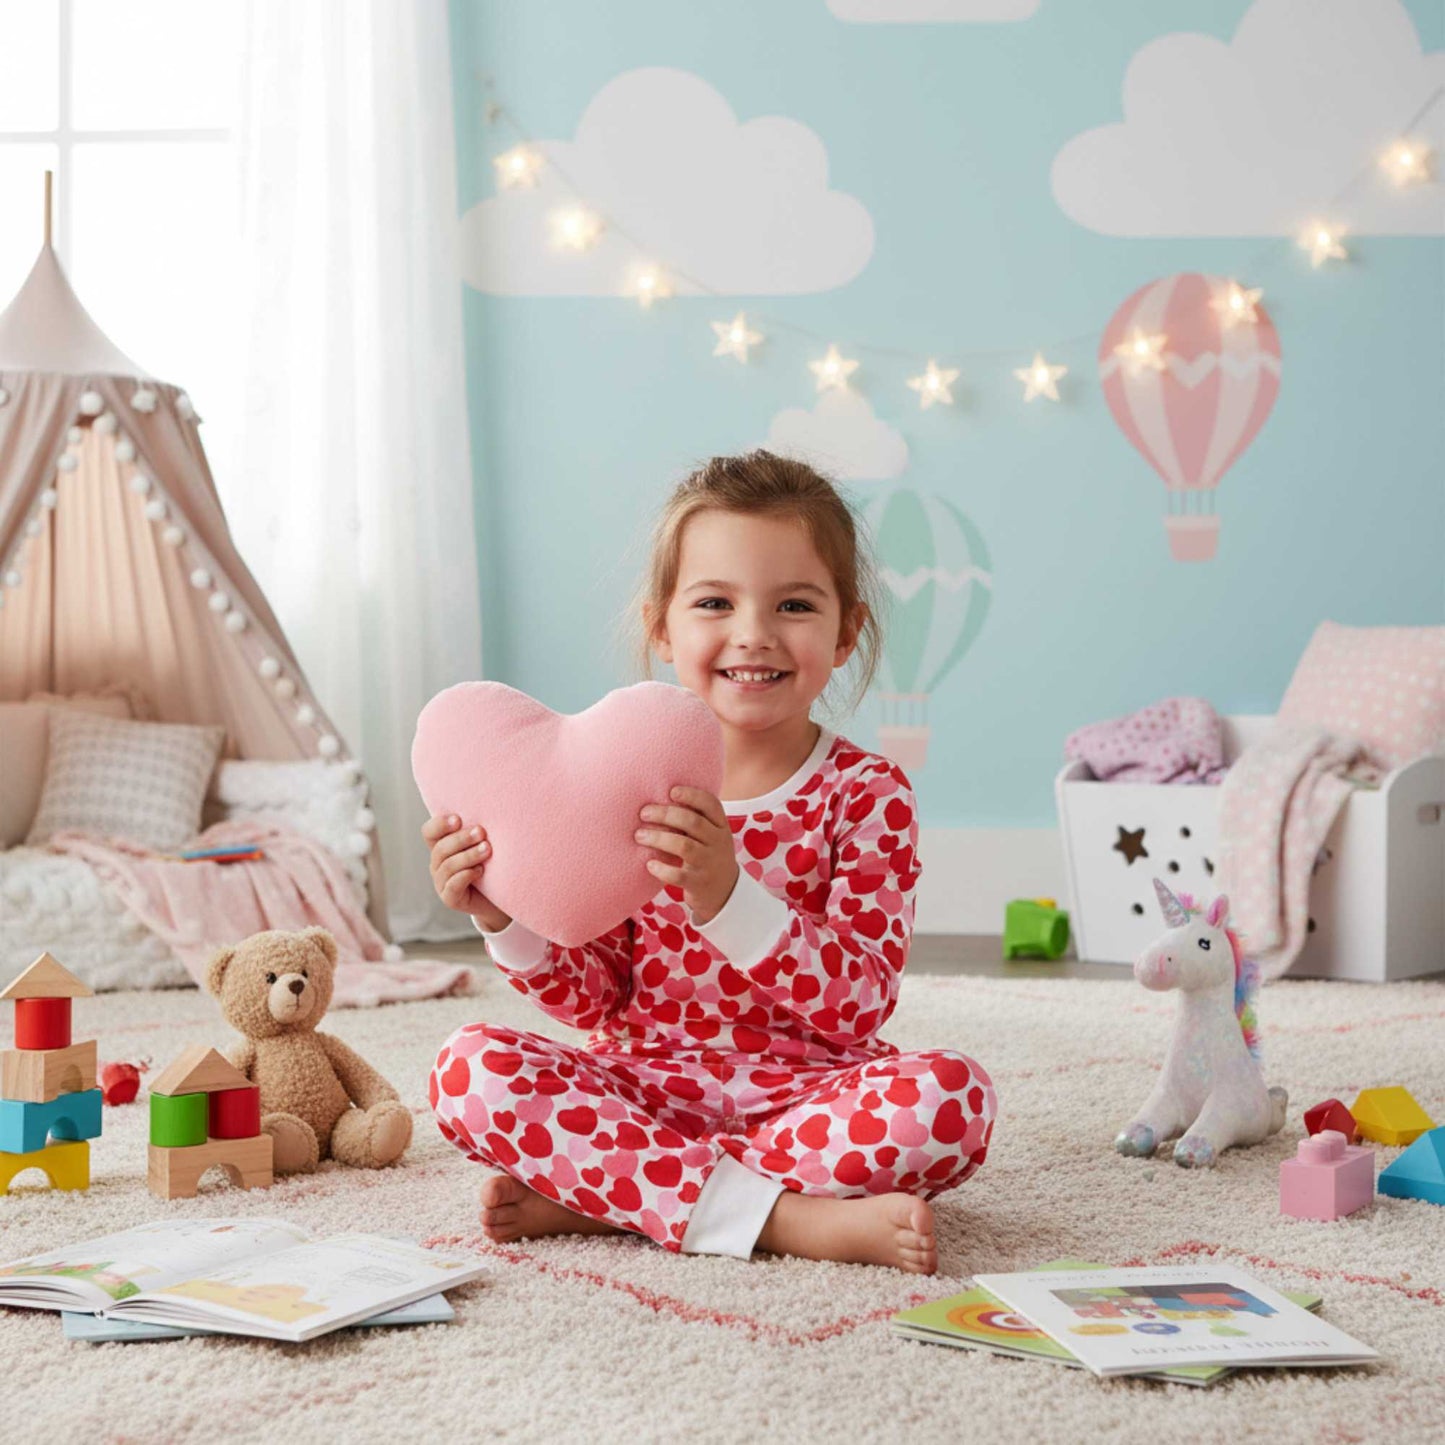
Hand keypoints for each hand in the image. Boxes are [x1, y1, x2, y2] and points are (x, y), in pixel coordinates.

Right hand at [421, 814, 511, 931]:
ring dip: (468, 856)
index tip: (459, 819)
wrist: (502, 898)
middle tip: (481, 832)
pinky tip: (480, 870)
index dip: (440, 824)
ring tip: (487, 849)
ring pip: (447, 866)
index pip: (429, 832)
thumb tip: (489, 809)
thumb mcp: (485, 844)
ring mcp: (441, 883)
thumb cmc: (494, 866)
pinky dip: (466, 876)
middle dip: (461, 839)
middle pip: (440, 848)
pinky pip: (452, 886)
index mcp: (442, 847)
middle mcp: (438, 864)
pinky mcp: (450, 899)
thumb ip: (479, 831)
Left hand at [635, 786, 738, 925]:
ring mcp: (709, 864)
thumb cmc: (708, 854)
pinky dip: (662, 868)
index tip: (671, 791)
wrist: (725, 891)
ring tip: (639, 835)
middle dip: (665, 814)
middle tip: (643, 813)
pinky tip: (649, 864)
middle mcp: (718, 843)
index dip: (692, 796)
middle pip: (693, 822)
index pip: (711, 804)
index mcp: (721, 826)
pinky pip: (679, 875)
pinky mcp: (698, 883)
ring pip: (684, 846)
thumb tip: (660, 796)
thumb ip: (695, 818)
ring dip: (658, 838)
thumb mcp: (711, 834)